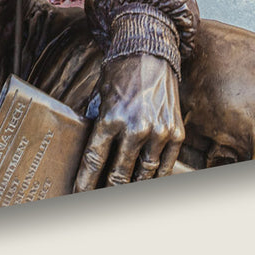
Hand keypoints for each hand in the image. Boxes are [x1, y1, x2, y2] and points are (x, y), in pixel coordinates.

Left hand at [73, 54, 183, 190]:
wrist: (150, 53)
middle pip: (119, 174)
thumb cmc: (120, 75)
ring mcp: (159, 132)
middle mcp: (136, 128)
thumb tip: (90, 154)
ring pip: (143, 175)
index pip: (95, 161)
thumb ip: (97, 125)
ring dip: (131, 187)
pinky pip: (165, 166)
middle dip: (107, 190)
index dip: (86, 182)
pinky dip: (154, 178)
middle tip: (98, 200)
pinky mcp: (176, 133)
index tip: (79, 195)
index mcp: (111, 118)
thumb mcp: (99, 98)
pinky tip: (144, 184)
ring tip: (120, 194)